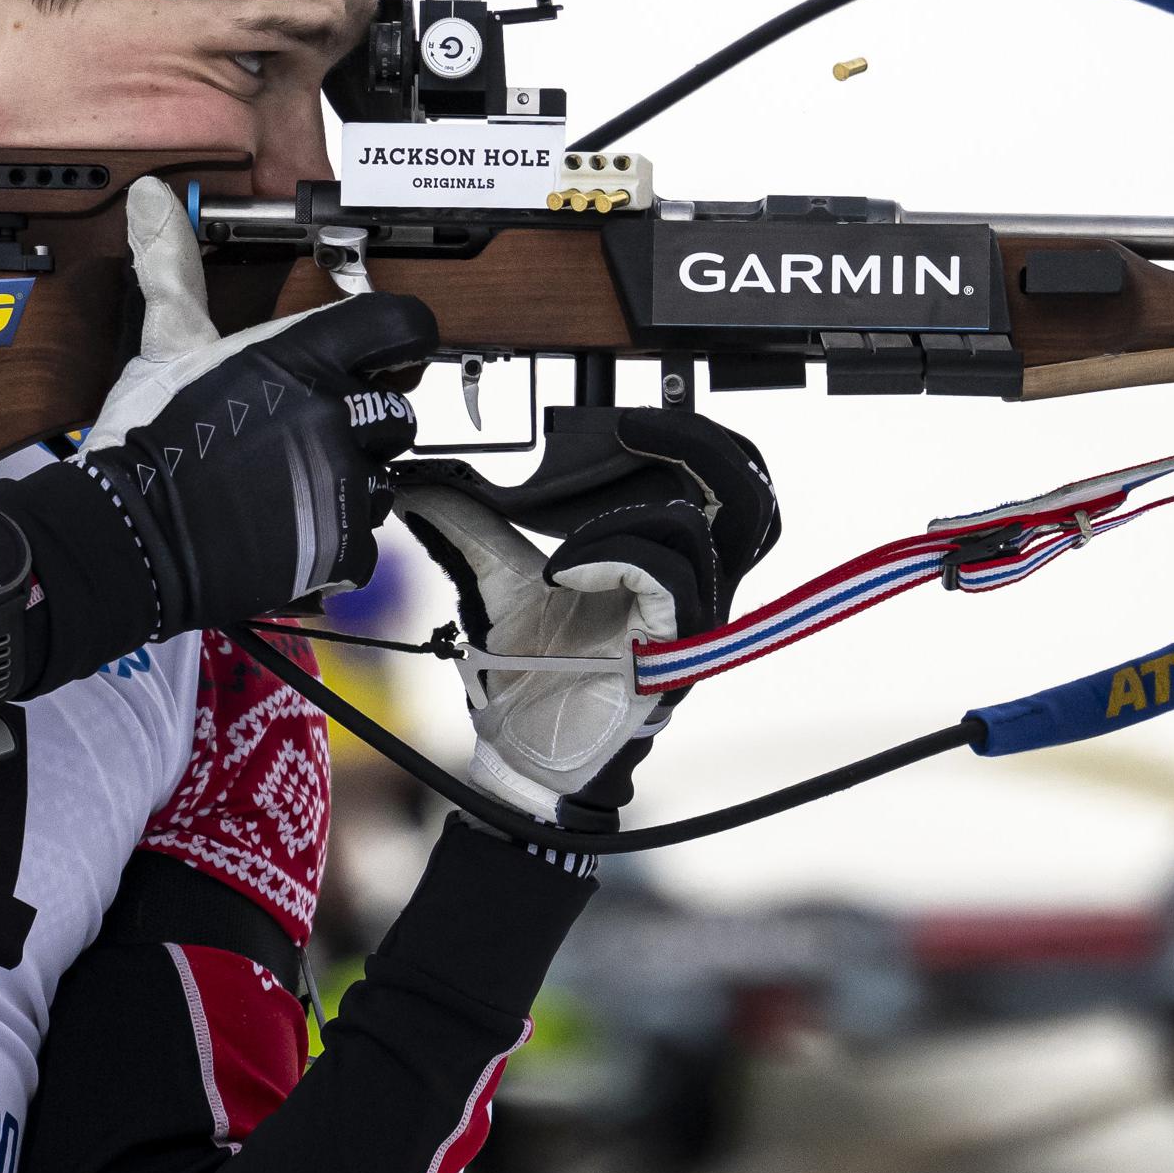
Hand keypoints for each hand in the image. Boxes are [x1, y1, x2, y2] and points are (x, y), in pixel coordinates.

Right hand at [85, 178, 433, 626]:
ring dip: (351, 483)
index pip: (403, 325)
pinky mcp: (343, 544)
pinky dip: (336, 541)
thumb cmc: (145, 439)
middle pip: (397, 409)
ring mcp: (345, 481)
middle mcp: (337, 413)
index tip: (384, 355)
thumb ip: (176, 268)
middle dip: (361, 424)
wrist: (128, 536)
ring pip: (385, 477)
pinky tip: (289, 529)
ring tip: (291, 486)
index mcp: (304, 356)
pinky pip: (368, 540)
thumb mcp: (165, 344)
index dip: (399, 339)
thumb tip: (153, 197)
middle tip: (307, 436)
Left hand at [396, 409, 778, 826]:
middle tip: (634, 426)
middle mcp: (695, 586)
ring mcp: (690, 618)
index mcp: (668, 561)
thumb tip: (422, 483)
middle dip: (698, 444)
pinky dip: (609, 556)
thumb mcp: (499, 582)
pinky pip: (664, 576)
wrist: (526, 754)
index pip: (724, 481)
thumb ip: (472, 528)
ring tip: (572, 533)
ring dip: (635, 510)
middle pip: (750, 496)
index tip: (623, 417)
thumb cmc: (532, 677)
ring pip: (710, 528)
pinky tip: (561, 572)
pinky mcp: (673, 647)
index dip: (691, 436)